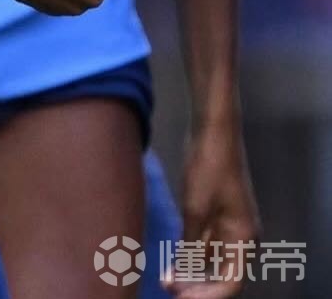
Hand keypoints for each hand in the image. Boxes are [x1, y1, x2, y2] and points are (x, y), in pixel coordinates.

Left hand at [166, 122, 258, 297]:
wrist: (212, 131)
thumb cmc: (208, 167)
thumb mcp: (195, 207)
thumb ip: (191, 242)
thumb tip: (180, 273)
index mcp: (244, 238)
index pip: (231, 283)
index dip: (207, 295)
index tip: (180, 297)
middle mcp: (241, 236)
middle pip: (222, 274)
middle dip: (198, 286)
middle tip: (169, 289)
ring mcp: (230, 224)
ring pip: (212, 259)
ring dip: (192, 271)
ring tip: (167, 279)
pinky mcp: (216, 212)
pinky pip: (206, 242)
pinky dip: (191, 252)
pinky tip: (172, 259)